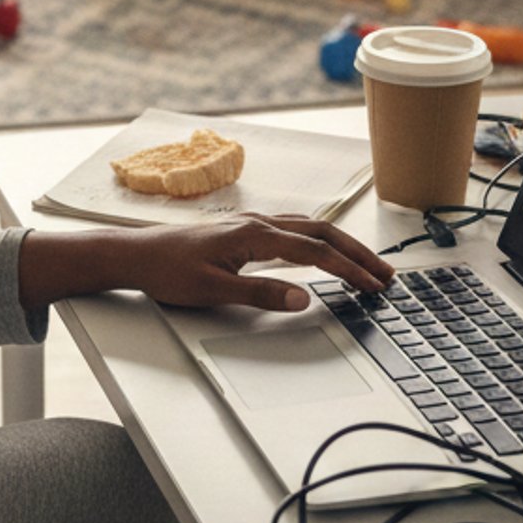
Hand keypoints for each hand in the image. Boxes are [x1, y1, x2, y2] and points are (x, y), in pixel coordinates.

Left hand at [109, 216, 390, 313]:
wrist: (136, 254)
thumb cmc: (168, 272)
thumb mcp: (213, 291)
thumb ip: (260, 294)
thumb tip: (304, 299)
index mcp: (254, 235)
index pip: (316, 252)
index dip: (349, 270)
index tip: (375, 287)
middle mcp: (257, 223)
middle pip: (322, 232)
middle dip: (357, 253)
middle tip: (386, 275)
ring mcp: (251, 223)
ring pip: (310, 227)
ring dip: (341, 244)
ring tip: (365, 265)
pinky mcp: (244, 230)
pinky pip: (294, 229)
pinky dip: (320, 239)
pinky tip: (323, 250)